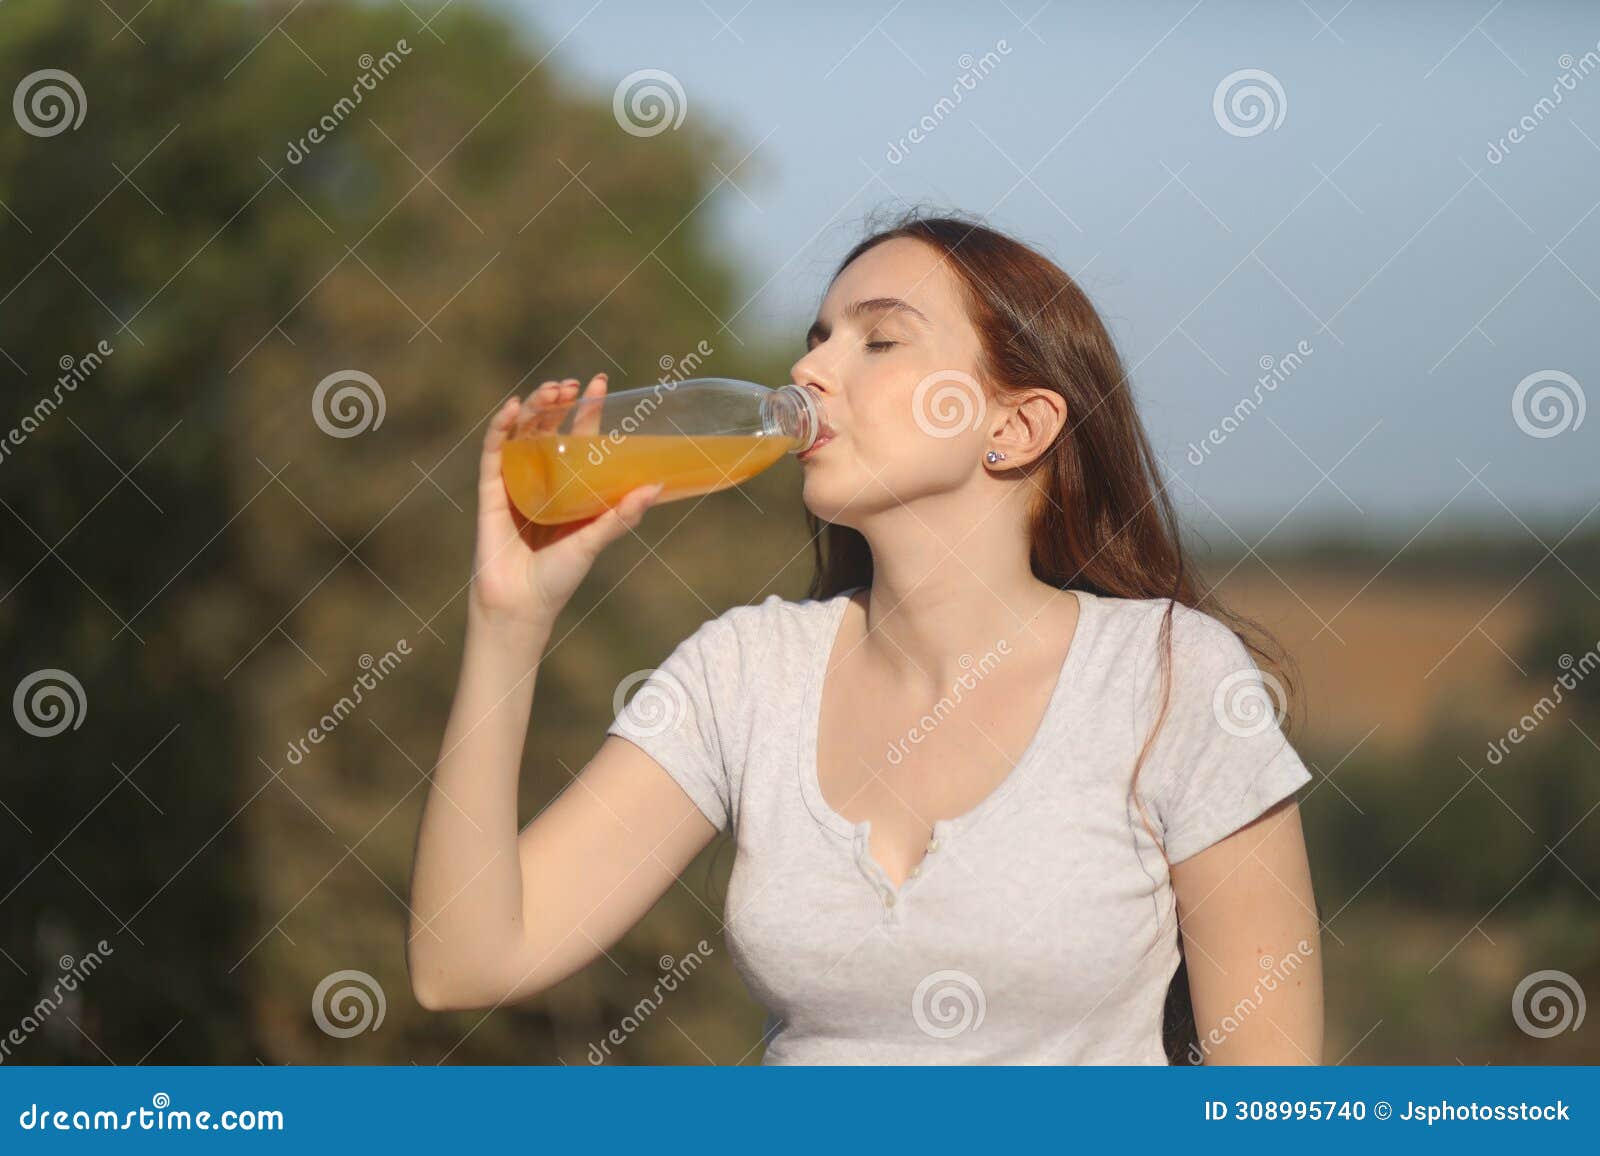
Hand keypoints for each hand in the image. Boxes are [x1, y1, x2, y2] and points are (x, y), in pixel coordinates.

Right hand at [468, 374, 661, 631]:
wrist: (522, 606)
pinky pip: (493, 452)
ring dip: (535, 406)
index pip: (578, 435)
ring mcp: (513, 481)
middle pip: (547, 426)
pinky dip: (501, 427)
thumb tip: (656, 485)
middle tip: (574, 386)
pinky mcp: (491, 492)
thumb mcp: (594, 541)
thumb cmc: (560, 577)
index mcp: (567, 485)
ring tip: (552, 391)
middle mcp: (540, 477)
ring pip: (521, 432)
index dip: (587, 408)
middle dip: (559, 400)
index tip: (600, 382)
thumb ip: (621, 515)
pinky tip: (514, 408)